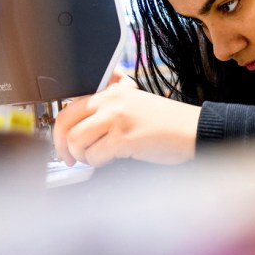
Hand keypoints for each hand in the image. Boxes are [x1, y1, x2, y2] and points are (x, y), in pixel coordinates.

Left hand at [52, 79, 200, 166]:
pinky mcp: (123, 139)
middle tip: (68, 158)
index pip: (70, 106)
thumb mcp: (134, 102)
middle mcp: (111, 101)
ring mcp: (116, 119)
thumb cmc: (167, 122)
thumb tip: (81, 124)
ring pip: (76, 140)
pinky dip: (98, 163)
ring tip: (96, 158)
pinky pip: (94, 156)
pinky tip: (111, 160)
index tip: (63, 141)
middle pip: (65, 122)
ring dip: (82, 156)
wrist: (193, 130)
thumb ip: (109, 107)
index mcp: (111, 90)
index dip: (60, 129)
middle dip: (62, 146)